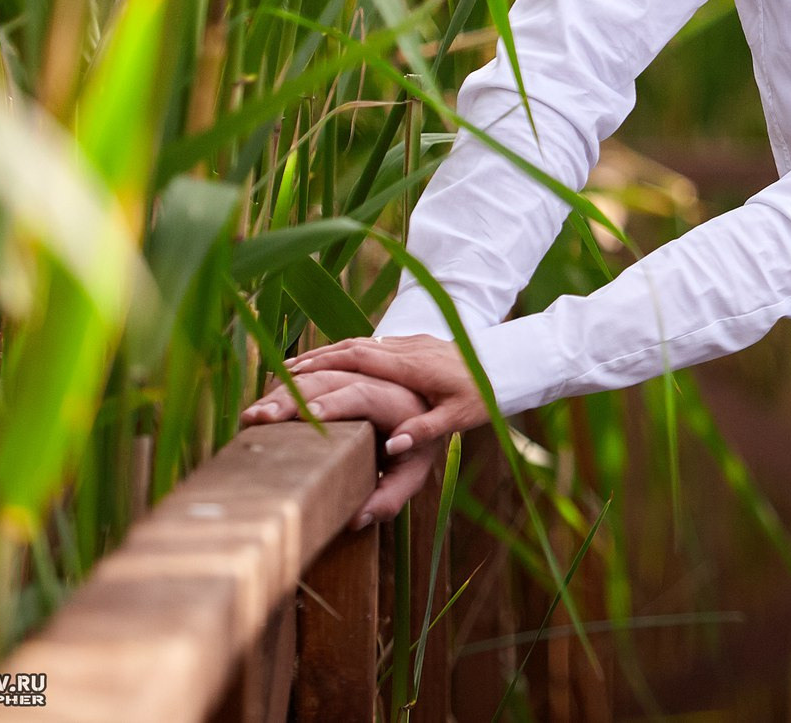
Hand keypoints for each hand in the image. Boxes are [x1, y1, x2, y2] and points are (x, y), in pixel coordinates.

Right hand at [246, 337, 488, 526]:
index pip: (361, 361)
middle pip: (352, 349)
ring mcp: (412, 343)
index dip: (325, 366)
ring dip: (328, 354)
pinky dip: (347, 352)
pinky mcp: (416, 344)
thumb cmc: (485, 395)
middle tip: (279, 374)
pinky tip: (331, 363)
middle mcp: (408, 349)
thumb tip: (392, 447)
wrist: (511, 364)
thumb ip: (425, 430)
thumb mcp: (459, 418)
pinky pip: (373, 345)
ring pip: (360, 344)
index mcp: (413, 366)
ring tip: (294, 369)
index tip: (292, 375)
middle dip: (314, 359)